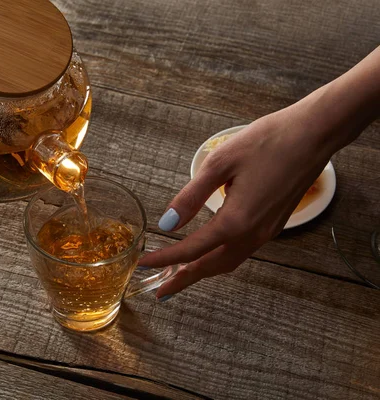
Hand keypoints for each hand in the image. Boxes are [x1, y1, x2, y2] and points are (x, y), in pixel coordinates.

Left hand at [139, 106, 332, 299]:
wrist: (315, 134)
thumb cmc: (267, 142)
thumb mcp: (219, 164)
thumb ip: (191, 197)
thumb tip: (167, 224)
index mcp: (236, 221)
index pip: (191, 249)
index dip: (165, 258)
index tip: (143, 264)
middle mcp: (253, 233)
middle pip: (211, 266)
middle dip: (184, 279)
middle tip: (161, 291)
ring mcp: (267, 231)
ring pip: (229, 262)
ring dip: (203, 272)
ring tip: (181, 276)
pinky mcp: (275, 224)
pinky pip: (242, 251)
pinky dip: (221, 259)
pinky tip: (211, 253)